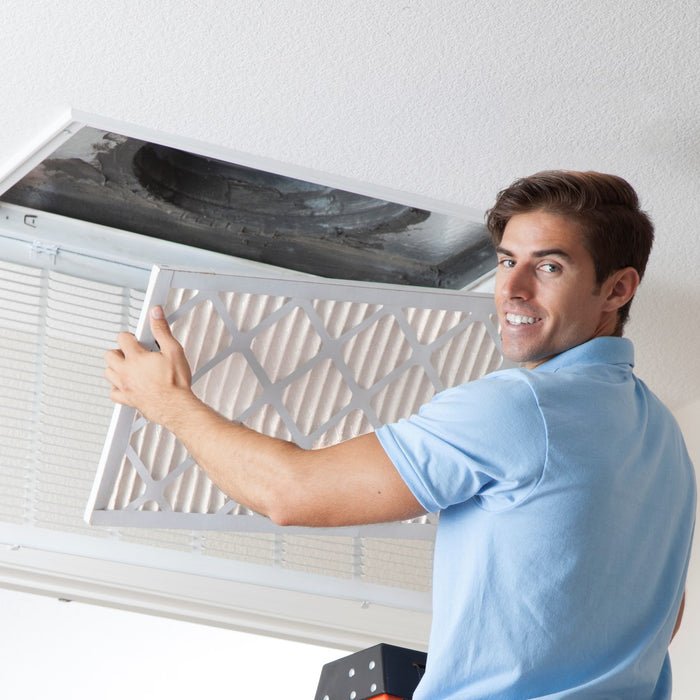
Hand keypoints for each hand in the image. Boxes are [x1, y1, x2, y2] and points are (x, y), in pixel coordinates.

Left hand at [104, 306, 193, 425]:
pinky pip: (112, 392)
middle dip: (119, 351)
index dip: (130, 336)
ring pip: (108, 372)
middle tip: (132, 352)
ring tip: (128, 366)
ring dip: (115, 367)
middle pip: (110, 355)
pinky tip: (126, 384)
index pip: (122, 338)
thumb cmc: (176, 384)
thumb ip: (162, 330)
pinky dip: (116, 387)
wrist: (176, 407)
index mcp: (136, 358)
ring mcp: (124, 386)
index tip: (137, 339)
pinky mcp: (126, 400)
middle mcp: (126, 371)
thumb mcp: (173, 351)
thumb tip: (155, 314)